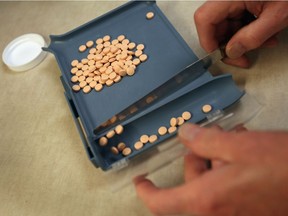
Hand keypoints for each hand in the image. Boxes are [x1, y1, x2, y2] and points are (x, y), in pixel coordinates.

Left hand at [134, 123, 287, 215]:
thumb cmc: (281, 167)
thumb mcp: (237, 146)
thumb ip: (205, 140)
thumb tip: (184, 134)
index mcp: (206, 199)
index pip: (161, 203)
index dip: (146, 192)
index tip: (140, 180)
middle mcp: (217, 212)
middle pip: (190, 184)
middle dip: (196, 158)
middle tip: (209, 138)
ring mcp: (233, 214)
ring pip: (209, 185)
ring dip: (215, 160)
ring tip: (232, 139)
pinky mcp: (248, 211)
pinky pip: (227, 191)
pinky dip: (227, 170)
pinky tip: (242, 151)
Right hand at [194, 2, 287, 67]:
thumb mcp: (276, 17)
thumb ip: (251, 38)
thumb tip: (232, 52)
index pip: (204, 19)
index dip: (208, 40)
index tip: (218, 56)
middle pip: (213, 24)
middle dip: (228, 45)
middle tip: (241, 58)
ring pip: (226, 25)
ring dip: (241, 39)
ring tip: (263, 43)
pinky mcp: (242, 0)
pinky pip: (236, 19)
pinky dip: (247, 31)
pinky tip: (263, 35)